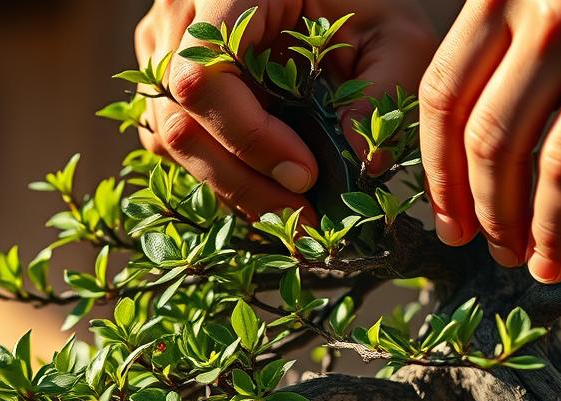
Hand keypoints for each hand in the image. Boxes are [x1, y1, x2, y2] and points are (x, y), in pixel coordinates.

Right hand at [134, 0, 436, 218]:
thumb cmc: (368, 2)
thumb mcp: (397, 36)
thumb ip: (384, 91)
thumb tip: (360, 164)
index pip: (204, 75)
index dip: (249, 137)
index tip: (305, 174)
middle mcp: (181, 14)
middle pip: (180, 120)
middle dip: (243, 183)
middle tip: (304, 218)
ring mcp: (163, 45)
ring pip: (169, 139)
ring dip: (230, 186)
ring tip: (291, 211)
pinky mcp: (165, 76)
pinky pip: (173, 141)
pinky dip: (219, 172)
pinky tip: (267, 185)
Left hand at [420, 0, 560, 281]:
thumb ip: (518, 41)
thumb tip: (481, 154)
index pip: (445, 99)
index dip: (440, 177)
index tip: (452, 225)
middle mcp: (557, 16)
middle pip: (495, 144)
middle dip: (492, 216)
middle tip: (501, 253)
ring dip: (552, 235)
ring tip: (549, 264)